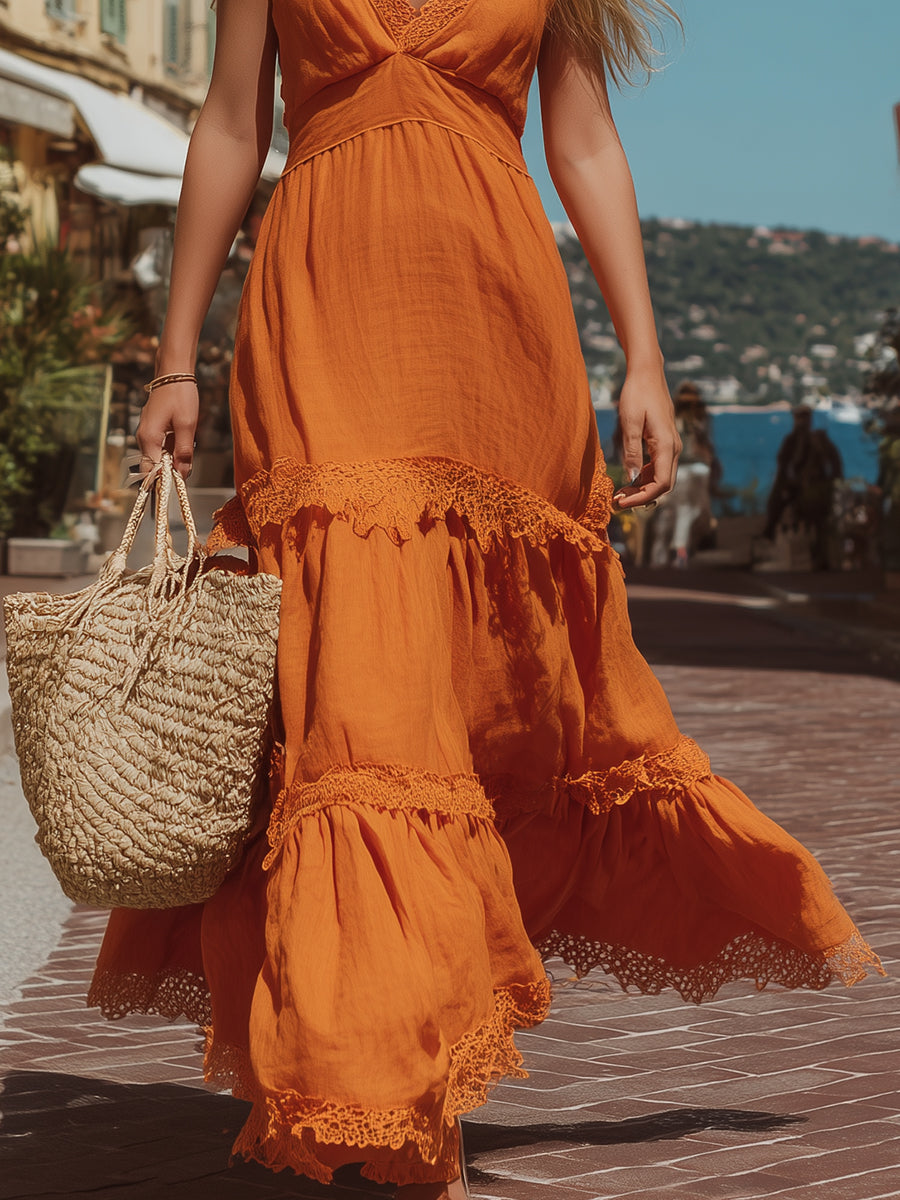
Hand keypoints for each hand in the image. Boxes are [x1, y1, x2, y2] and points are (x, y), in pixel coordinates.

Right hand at [135, 380, 199, 480]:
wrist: (173, 373)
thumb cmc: (180, 396)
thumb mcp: (187, 426)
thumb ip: (183, 452)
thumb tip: (183, 475)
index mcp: (148, 439)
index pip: (150, 471)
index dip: (161, 483)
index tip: (174, 491)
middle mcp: (143, 438)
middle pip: (152, 466)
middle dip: (167, 474)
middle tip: (184, 476)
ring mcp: (146, 433)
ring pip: (157, 456)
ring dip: (170, 461)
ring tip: (185, 457)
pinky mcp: (152, 429)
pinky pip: (160, 447)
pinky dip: (170, 451)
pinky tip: (182, 445)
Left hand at [613, 368, 680, 508]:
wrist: (647, 373)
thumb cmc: (636, 394)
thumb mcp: (630, 422)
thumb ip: (632, 451)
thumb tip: (632, 478)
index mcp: (666, 444)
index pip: (661, 484)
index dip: (643, 498)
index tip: (622, 503)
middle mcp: (673, 448)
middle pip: (664, 485)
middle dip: (642, 497)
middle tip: (617, 502)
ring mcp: (671, 446)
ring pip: (662, 478)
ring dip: (643, 489)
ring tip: (620, 493)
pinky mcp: (665, 443)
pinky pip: (659, 468)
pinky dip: (645, 478)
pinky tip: (628, 480)